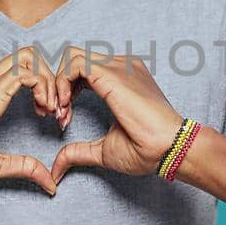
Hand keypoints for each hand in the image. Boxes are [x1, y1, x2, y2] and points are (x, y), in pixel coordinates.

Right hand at [0, 46, 61, 195]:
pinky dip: (44, 86)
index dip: (42, 89)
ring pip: (30, 56)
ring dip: (50, 80)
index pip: (19, 70)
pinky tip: (43, 110)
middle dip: (51, 79)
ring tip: (52, 110)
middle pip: (28, 56)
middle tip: (56, 110)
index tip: (47, 117)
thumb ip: (23, 166)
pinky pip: (27, 71)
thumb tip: (49, 181)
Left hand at [48, 46, 184, 184]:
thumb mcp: (103, 150)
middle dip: (57, 84)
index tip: (63, 119)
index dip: (66, 91)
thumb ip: (78, 151)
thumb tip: (57, 167)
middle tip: (56, 114)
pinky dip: (62, 83)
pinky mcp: (112, 73)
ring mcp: (117, 67)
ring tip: (61, 112)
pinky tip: (66, 107)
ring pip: (71, 57)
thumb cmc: (146, 150)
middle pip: (74, 59)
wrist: (168, 149)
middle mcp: (120, 67)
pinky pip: (74, 64)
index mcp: (122, 79)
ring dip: (57, 84)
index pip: (83, 70)